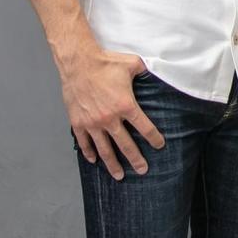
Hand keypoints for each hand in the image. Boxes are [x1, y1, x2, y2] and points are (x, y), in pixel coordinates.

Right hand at [60, 50, 163, 179]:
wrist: (78, 62)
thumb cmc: (105, 62)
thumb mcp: (133, 63)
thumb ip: (147, 70)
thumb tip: (159, 69)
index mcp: (126, 106)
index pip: (145, 128)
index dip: (154, 138)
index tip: (159, 146)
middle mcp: (110, 118)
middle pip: (126, 145)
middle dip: (136, 159)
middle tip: (143, 170)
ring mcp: (93, 123)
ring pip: (105, 150)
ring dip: (113, 164)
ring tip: (120, 175)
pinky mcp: (78, 123)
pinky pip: (85, 143)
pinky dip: (89, 153)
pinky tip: (94, 161)